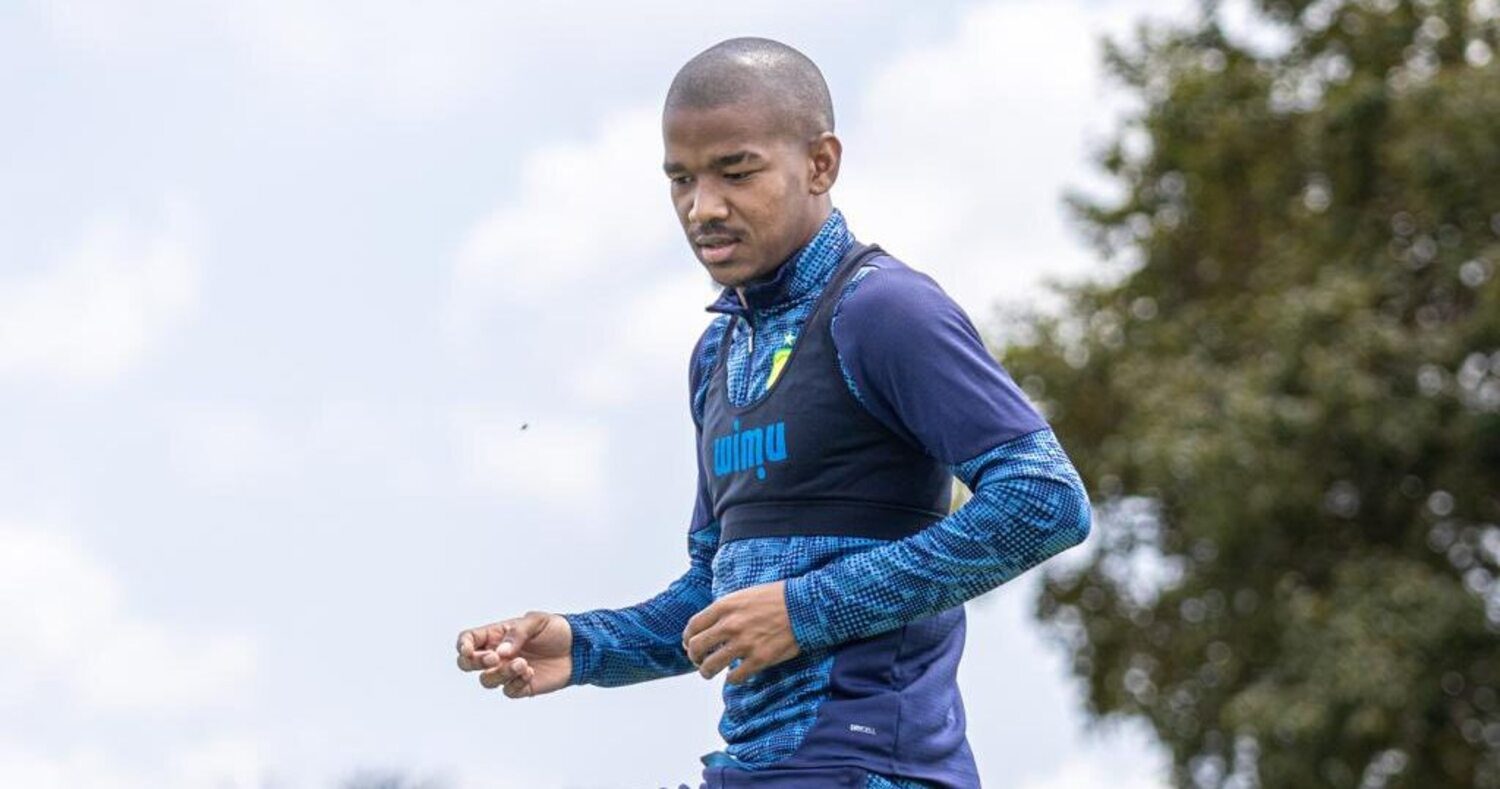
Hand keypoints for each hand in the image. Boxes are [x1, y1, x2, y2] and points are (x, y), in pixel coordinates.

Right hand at [456, 610, 572, 697]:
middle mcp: (497, 655)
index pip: (468, 640)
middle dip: (475, 663)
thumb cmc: (556, 630)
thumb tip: (501, 651)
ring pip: (487, 680)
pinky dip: (516, 683)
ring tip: (523, 663)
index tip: (469, 650)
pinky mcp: (521, 686)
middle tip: (494, 659)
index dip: (462, 646)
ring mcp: (507, 672)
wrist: (578, 648)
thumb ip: (517, 633)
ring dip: (501, 673)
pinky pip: (508, 691)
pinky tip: (530, 673)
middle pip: (467, 664)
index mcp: (496, 635)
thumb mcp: (537, 621)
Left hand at [682, 580, 799, 684]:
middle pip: (696, 647)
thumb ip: (726, 609)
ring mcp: (743, 643)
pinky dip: (731, 679)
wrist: (805, 606)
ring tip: (709, 673)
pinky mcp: (759, 659)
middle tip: (698, 661)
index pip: (693, 626)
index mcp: (725, 606)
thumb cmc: (777, 598)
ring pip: (710, 666)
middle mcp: (730, 625)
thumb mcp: (745, 594)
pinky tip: (734, 676)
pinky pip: (735, 677)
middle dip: (694, 657)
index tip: (690, 644)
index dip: (688, 638)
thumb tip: (712, 625)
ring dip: (706, 672)